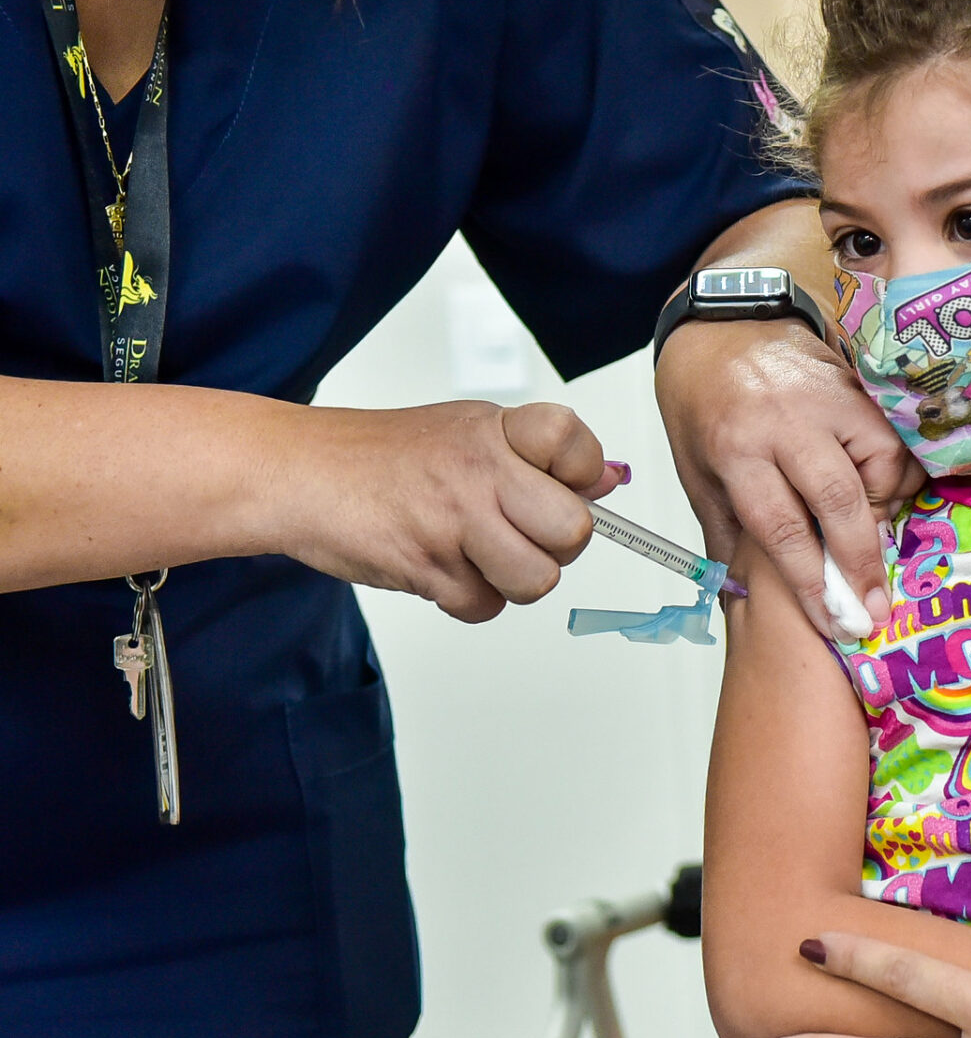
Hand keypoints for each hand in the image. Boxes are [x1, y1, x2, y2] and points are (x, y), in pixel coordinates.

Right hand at [274, 400, 622, 622]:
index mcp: (497, 430)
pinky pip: (484, 607)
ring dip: (511, 580)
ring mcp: (455, 520)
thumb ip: (539, 457)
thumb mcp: (469, 432)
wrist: (297, 472)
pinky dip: (468, 599)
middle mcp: (481, 470)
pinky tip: (442, 567)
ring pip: (537, 580)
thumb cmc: (381, 455)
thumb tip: (607, 478)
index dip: (582, 475)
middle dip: (555, 546)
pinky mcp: (427, 567)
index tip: (564, 485)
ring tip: (478, 554)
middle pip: (574, 531)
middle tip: (520, 534)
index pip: (575, 445)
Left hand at [655, 318, 920, 635]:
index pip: (781, 528)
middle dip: (861, 561)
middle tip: (877, 607)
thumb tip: (748, 600)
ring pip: (880, 464)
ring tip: (875, 541)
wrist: (722, 328)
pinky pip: (893, 440)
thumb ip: (730, 534)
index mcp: (736, 450)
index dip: (811, 582)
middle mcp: (786, 422)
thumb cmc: (705, 406)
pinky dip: (894, 475)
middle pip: (838, 500)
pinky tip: (878, 494)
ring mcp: (828, 399)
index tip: (833, 621)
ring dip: (884, 511)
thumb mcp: (698, 473)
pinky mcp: (858, 386)